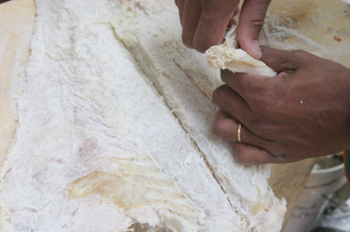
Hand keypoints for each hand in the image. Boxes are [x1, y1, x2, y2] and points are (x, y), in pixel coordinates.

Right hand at [174, 0, 270, 58]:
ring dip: (200, 25)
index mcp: (215, 1)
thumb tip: (251, 53)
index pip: (204, 43)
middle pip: (189, 38)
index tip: (231, 40)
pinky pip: (181, 7)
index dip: (218, 47)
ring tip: (222, 10)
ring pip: (183, 24)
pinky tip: (212, 0)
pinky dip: (194, 11)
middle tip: (228, 26)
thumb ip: (253, 22)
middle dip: (207, 39)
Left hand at [212, 46, 349, 163]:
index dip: (231, 70)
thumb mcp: (302, 61)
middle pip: (221, 101)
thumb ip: (269, 56)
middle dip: (228, 89)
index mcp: (263, 94)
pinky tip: (248, 132)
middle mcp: (259, 119)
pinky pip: (242, 154)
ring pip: (223, 128)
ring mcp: (266, 140)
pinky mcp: (276, 155)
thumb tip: (246, 52)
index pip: (228, 78)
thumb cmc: (333, 86)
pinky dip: (239, 143)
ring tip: (240, 109)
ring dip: (227, 115)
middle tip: (241, 87)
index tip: (238, 70)